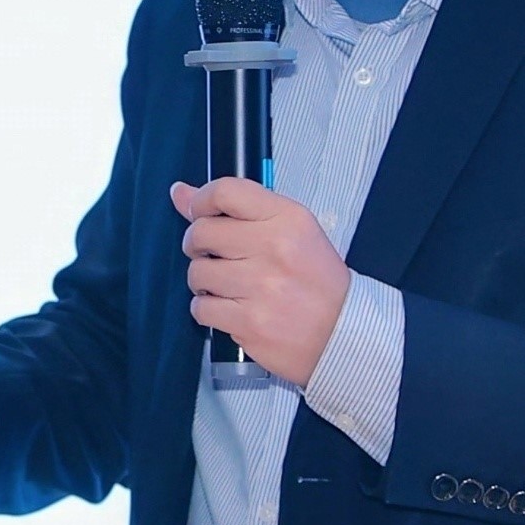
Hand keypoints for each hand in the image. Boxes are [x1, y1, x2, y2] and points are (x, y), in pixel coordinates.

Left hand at [171, 176, 348, 384]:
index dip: (201, 201)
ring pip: (197, 272)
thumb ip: (238, 208)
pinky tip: (229, 307)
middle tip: (212, 254)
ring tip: (227, 285)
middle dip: (197, 244)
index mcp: (288, 219)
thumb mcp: (291, 231)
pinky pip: (201, 308)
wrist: (344, 332)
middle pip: (201, 232)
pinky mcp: (249, 323)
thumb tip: (180, 192)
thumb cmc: (317, 281)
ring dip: (204, 280)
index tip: (199, 213)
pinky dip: (208, 309)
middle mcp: (274, 249)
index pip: (225, 192)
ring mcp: (261, 287)